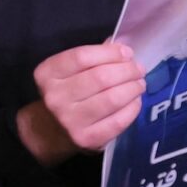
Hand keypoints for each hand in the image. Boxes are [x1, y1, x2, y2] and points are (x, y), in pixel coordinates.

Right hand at [22, 43, 145, 164]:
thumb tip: (122, 48)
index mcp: (47, 74)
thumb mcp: (68, 71)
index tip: (127, 53)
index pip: (82, 57)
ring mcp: (70, 120)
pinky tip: (135, 101)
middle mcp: (55, 97)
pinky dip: (132, 108)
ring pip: (111, 99)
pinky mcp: (87, 138)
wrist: (51, 131)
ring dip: (132, 88)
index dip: (109, 53)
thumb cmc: (65, 92)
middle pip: (100, 78)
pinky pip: (118, 121)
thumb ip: (93, 57)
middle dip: (127, 70)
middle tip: (138, 69)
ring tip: (139, 84)